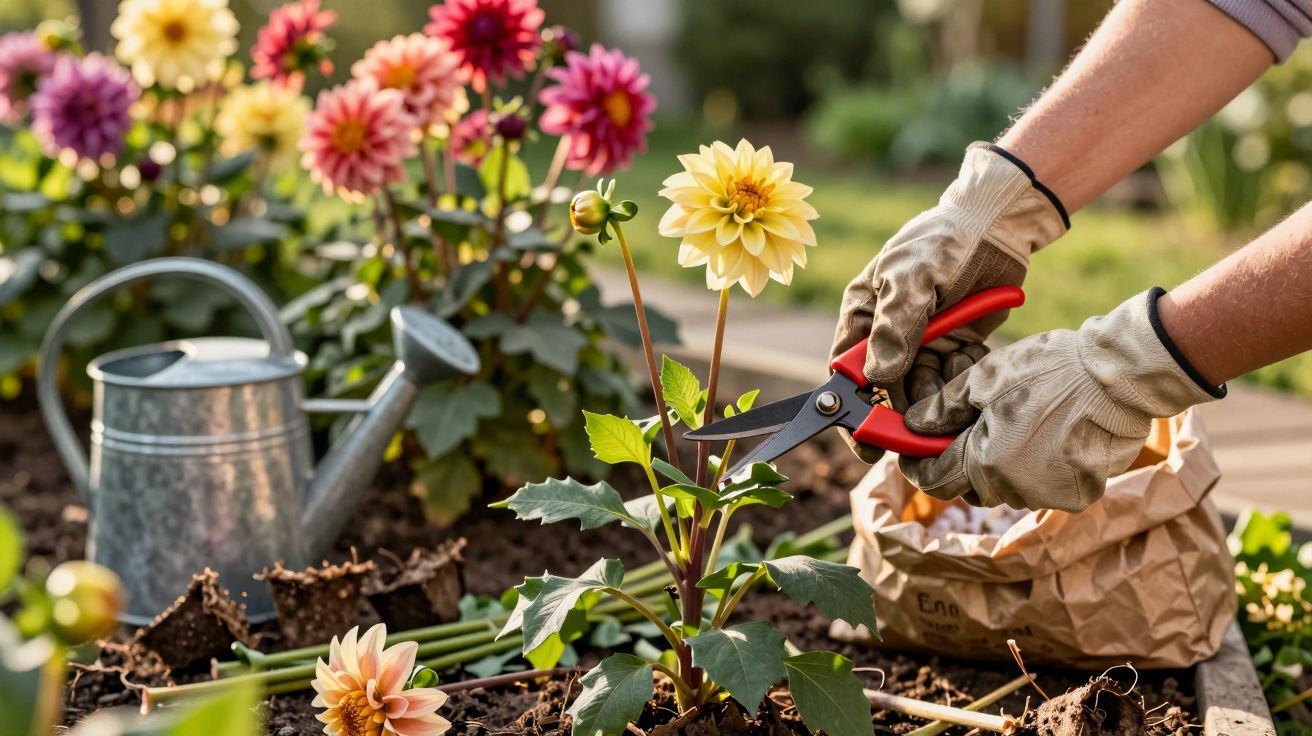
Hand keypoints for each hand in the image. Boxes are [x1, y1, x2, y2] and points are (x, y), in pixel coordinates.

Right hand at [830, 143, 1066, 462]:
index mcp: (863, 315)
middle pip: (885, 391)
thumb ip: (897, 325)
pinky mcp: (956, 346)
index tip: (867, 441)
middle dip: (902, 416)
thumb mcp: (915, 276)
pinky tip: (976, 385)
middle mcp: (888, 334)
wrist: (998, 225)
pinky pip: (955, 380)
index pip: (846, 372)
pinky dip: (963, 388)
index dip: (853, 410)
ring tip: (955, 414)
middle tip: (921, 438)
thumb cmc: (945, 240)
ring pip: (923, 391)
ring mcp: (923, 343)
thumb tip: (878, 377)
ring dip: (937, 406)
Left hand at [897, 290, 1225, 511]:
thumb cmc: (1050, 370)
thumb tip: (914, 426)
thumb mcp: (984, 378)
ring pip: (1008, 487)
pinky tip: (1048, 435)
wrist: (1120, 378)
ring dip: (1003, 464)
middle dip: (964, 460)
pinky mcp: (1079, 496)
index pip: (935, 481)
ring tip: (1015, 424)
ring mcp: (1050, 496)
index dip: (919, 466)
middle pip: (972, 485)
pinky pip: (1043, 487)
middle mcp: (1014, 489)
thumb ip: (944, 408)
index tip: (916, 452)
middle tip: (971, 427)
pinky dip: (1037, 467)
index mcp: (984, 462)